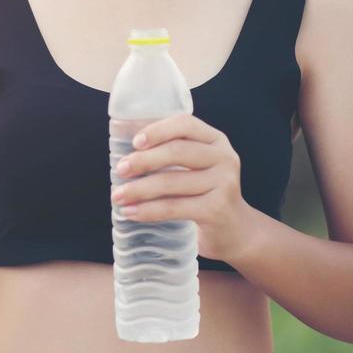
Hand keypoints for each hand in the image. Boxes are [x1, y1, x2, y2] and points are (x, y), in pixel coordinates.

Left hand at [111, 114, 258, 263]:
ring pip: (172, 182)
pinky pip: (175, 208)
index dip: (158, 130)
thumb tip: (122, 141)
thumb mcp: (196, 165)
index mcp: (215, 139)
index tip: (135, 142)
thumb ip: (170, 151)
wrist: (234, 229)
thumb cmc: (204, 191)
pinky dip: (149, 210)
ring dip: (139, 189)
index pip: (186, 124)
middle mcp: (224, 157)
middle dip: (144, 160)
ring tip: (118, 196)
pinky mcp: (217, 210)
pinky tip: (131, 213)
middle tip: (120, 169)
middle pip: (177, 152)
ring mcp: (223, 184)